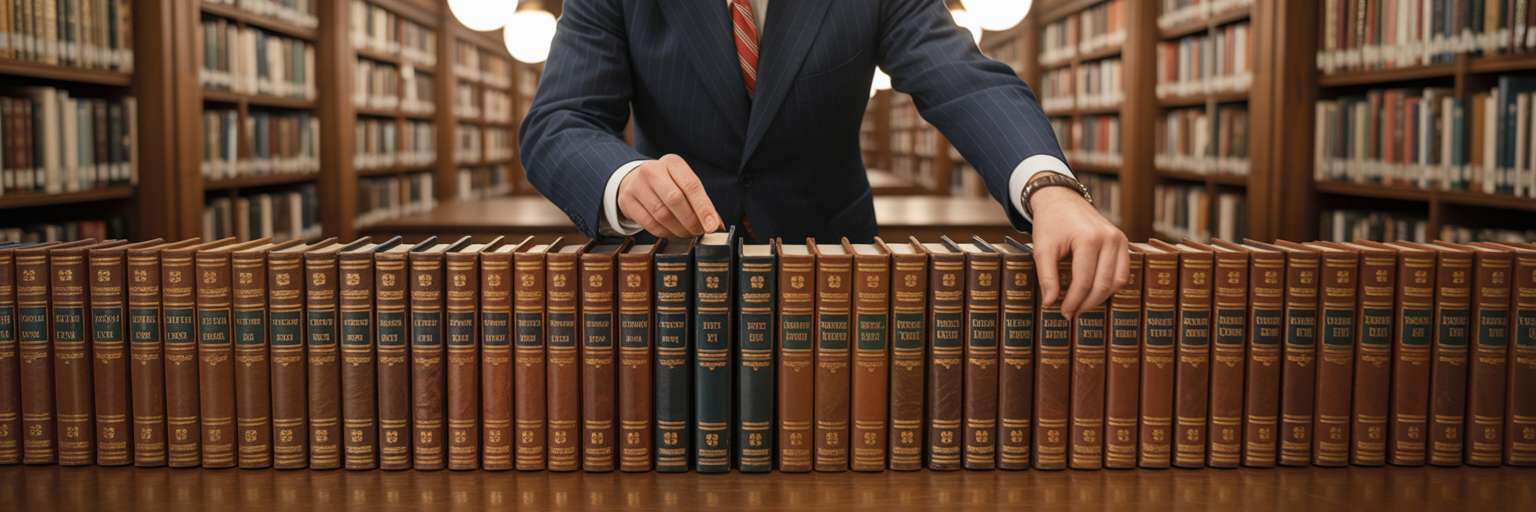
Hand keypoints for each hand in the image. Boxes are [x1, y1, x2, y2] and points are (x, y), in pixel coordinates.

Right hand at [616, 154, 722, 237]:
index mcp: (672, 162)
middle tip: (700, 232)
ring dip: (679, 229)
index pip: (691, 185)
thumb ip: (700, 202)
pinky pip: (649, 224)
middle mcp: (652, 170)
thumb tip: (717, 226)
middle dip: (691, 221)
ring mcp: (636, 185)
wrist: (634, 180)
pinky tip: (673, 233)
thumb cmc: (667, 184)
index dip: (703, 208)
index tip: (712, 226)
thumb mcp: (683, 183)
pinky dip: (665, 233)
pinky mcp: (626, 201)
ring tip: (688, 233)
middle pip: (675, 199)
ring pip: (661, 214)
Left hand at [1029, 185, 1129, 318]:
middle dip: (1087, 303)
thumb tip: (1050, 303)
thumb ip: (1047, 276)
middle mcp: (1109, 238)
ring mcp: (1120, 239)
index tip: (1064, 313)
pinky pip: (1123, 271)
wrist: (1061, 199)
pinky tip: (1094, 292)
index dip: (1074, 301)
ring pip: (1118, 281)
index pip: (1084, 281)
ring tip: (1082, 305)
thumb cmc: (1050, 223)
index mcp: (1089, 239)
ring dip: (1101, 297)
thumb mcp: (1042, 249)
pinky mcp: (1123, 241)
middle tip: (1072, 313)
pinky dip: (1111, 285)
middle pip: (1104, 284)